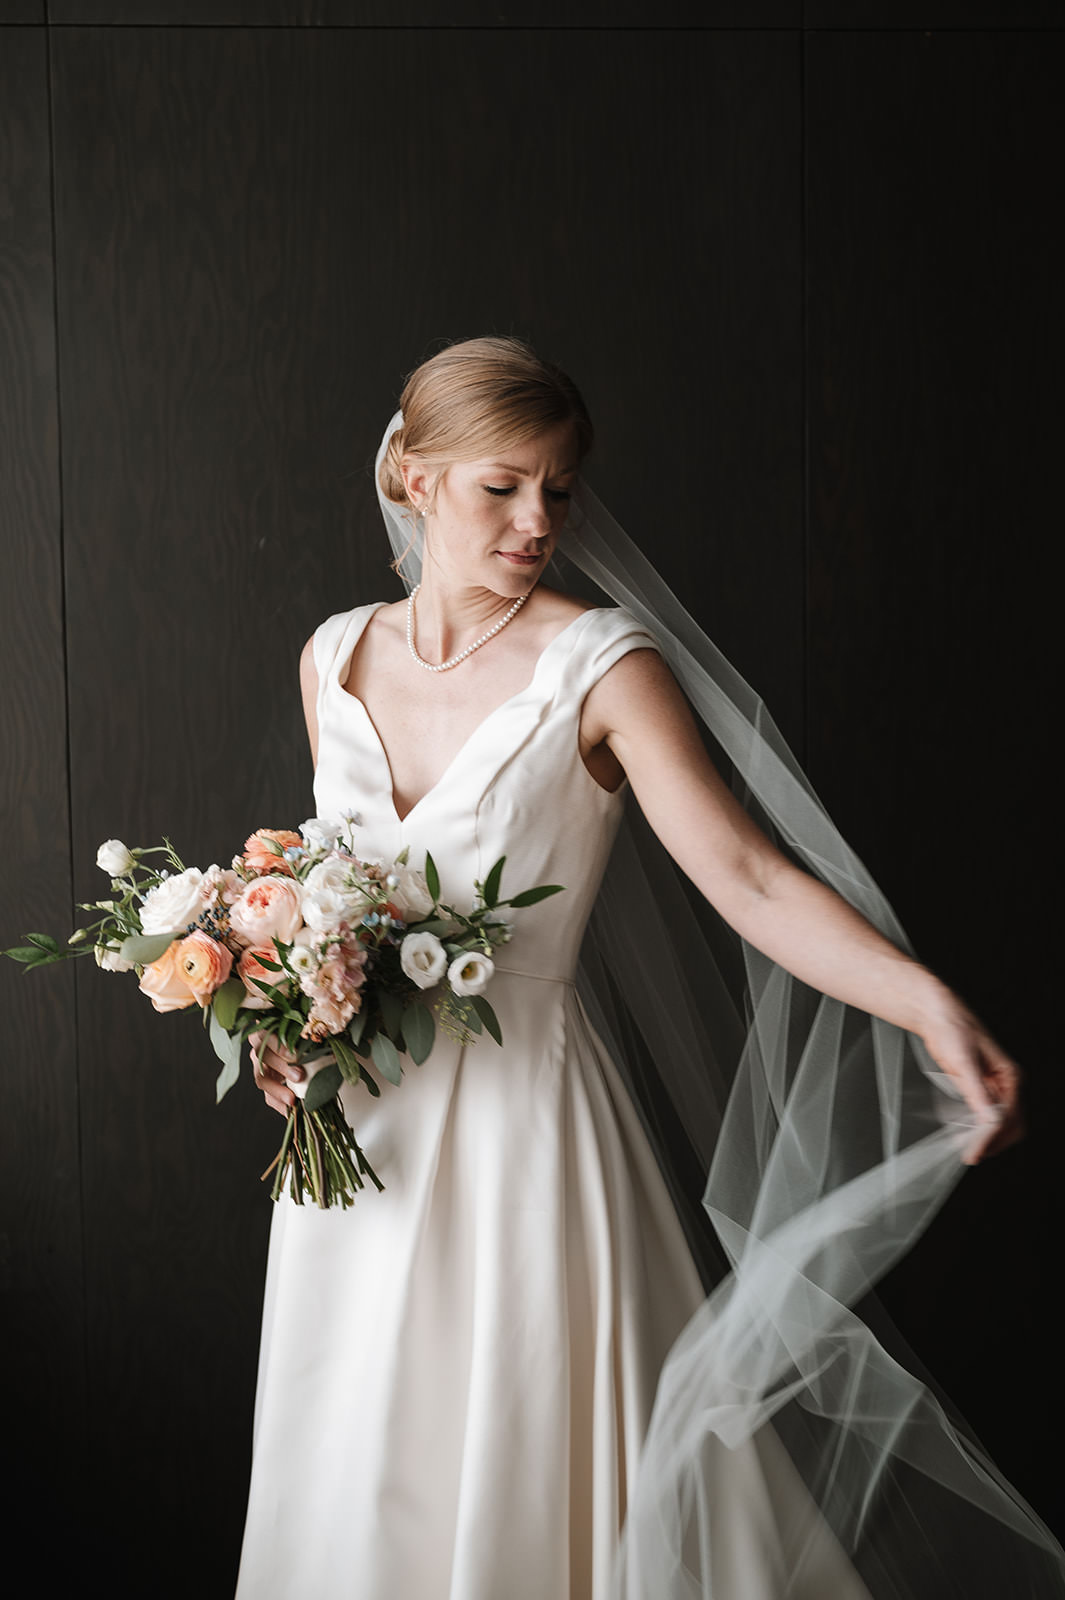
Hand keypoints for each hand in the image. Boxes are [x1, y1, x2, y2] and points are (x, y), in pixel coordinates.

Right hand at [249, 1029, 304, 1115]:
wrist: (297, 1048)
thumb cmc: (300, 1037)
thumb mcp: (302, 1034)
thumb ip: (307, 1037)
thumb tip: (326, 1043)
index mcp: (265, 1031)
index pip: (264, 1036)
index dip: (280, 1047)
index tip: (297, 1056)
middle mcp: (259, 1049)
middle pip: (263, 1058)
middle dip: (282, 1068)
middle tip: (300, 1076)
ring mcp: (259, 1067)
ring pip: (262, 1080)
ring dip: (277, 1091)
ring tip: (292, 1100)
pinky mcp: (266, 1084)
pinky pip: (268, 1097)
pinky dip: (280, 1105)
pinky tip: (290, 1113)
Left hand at [920, 1000, 1024, 1164]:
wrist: (936, 1015)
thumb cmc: (952, 1029)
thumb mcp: (964, 1062)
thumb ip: (978, 1093)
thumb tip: (991, 1121)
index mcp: (1010, 1076)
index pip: (1008, 1117)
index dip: (992, 1138)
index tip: (974, 1152)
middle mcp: (1006, 1083)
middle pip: (1011, 1124)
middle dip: (994, 1142)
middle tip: (972, 1155)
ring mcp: (992, 1086)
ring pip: (998, 1122)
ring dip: (986, 1138)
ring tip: (968, 1149)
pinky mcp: (977, 1087)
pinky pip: (983, 1114)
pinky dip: (977, 1128)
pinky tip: (964, 1135)